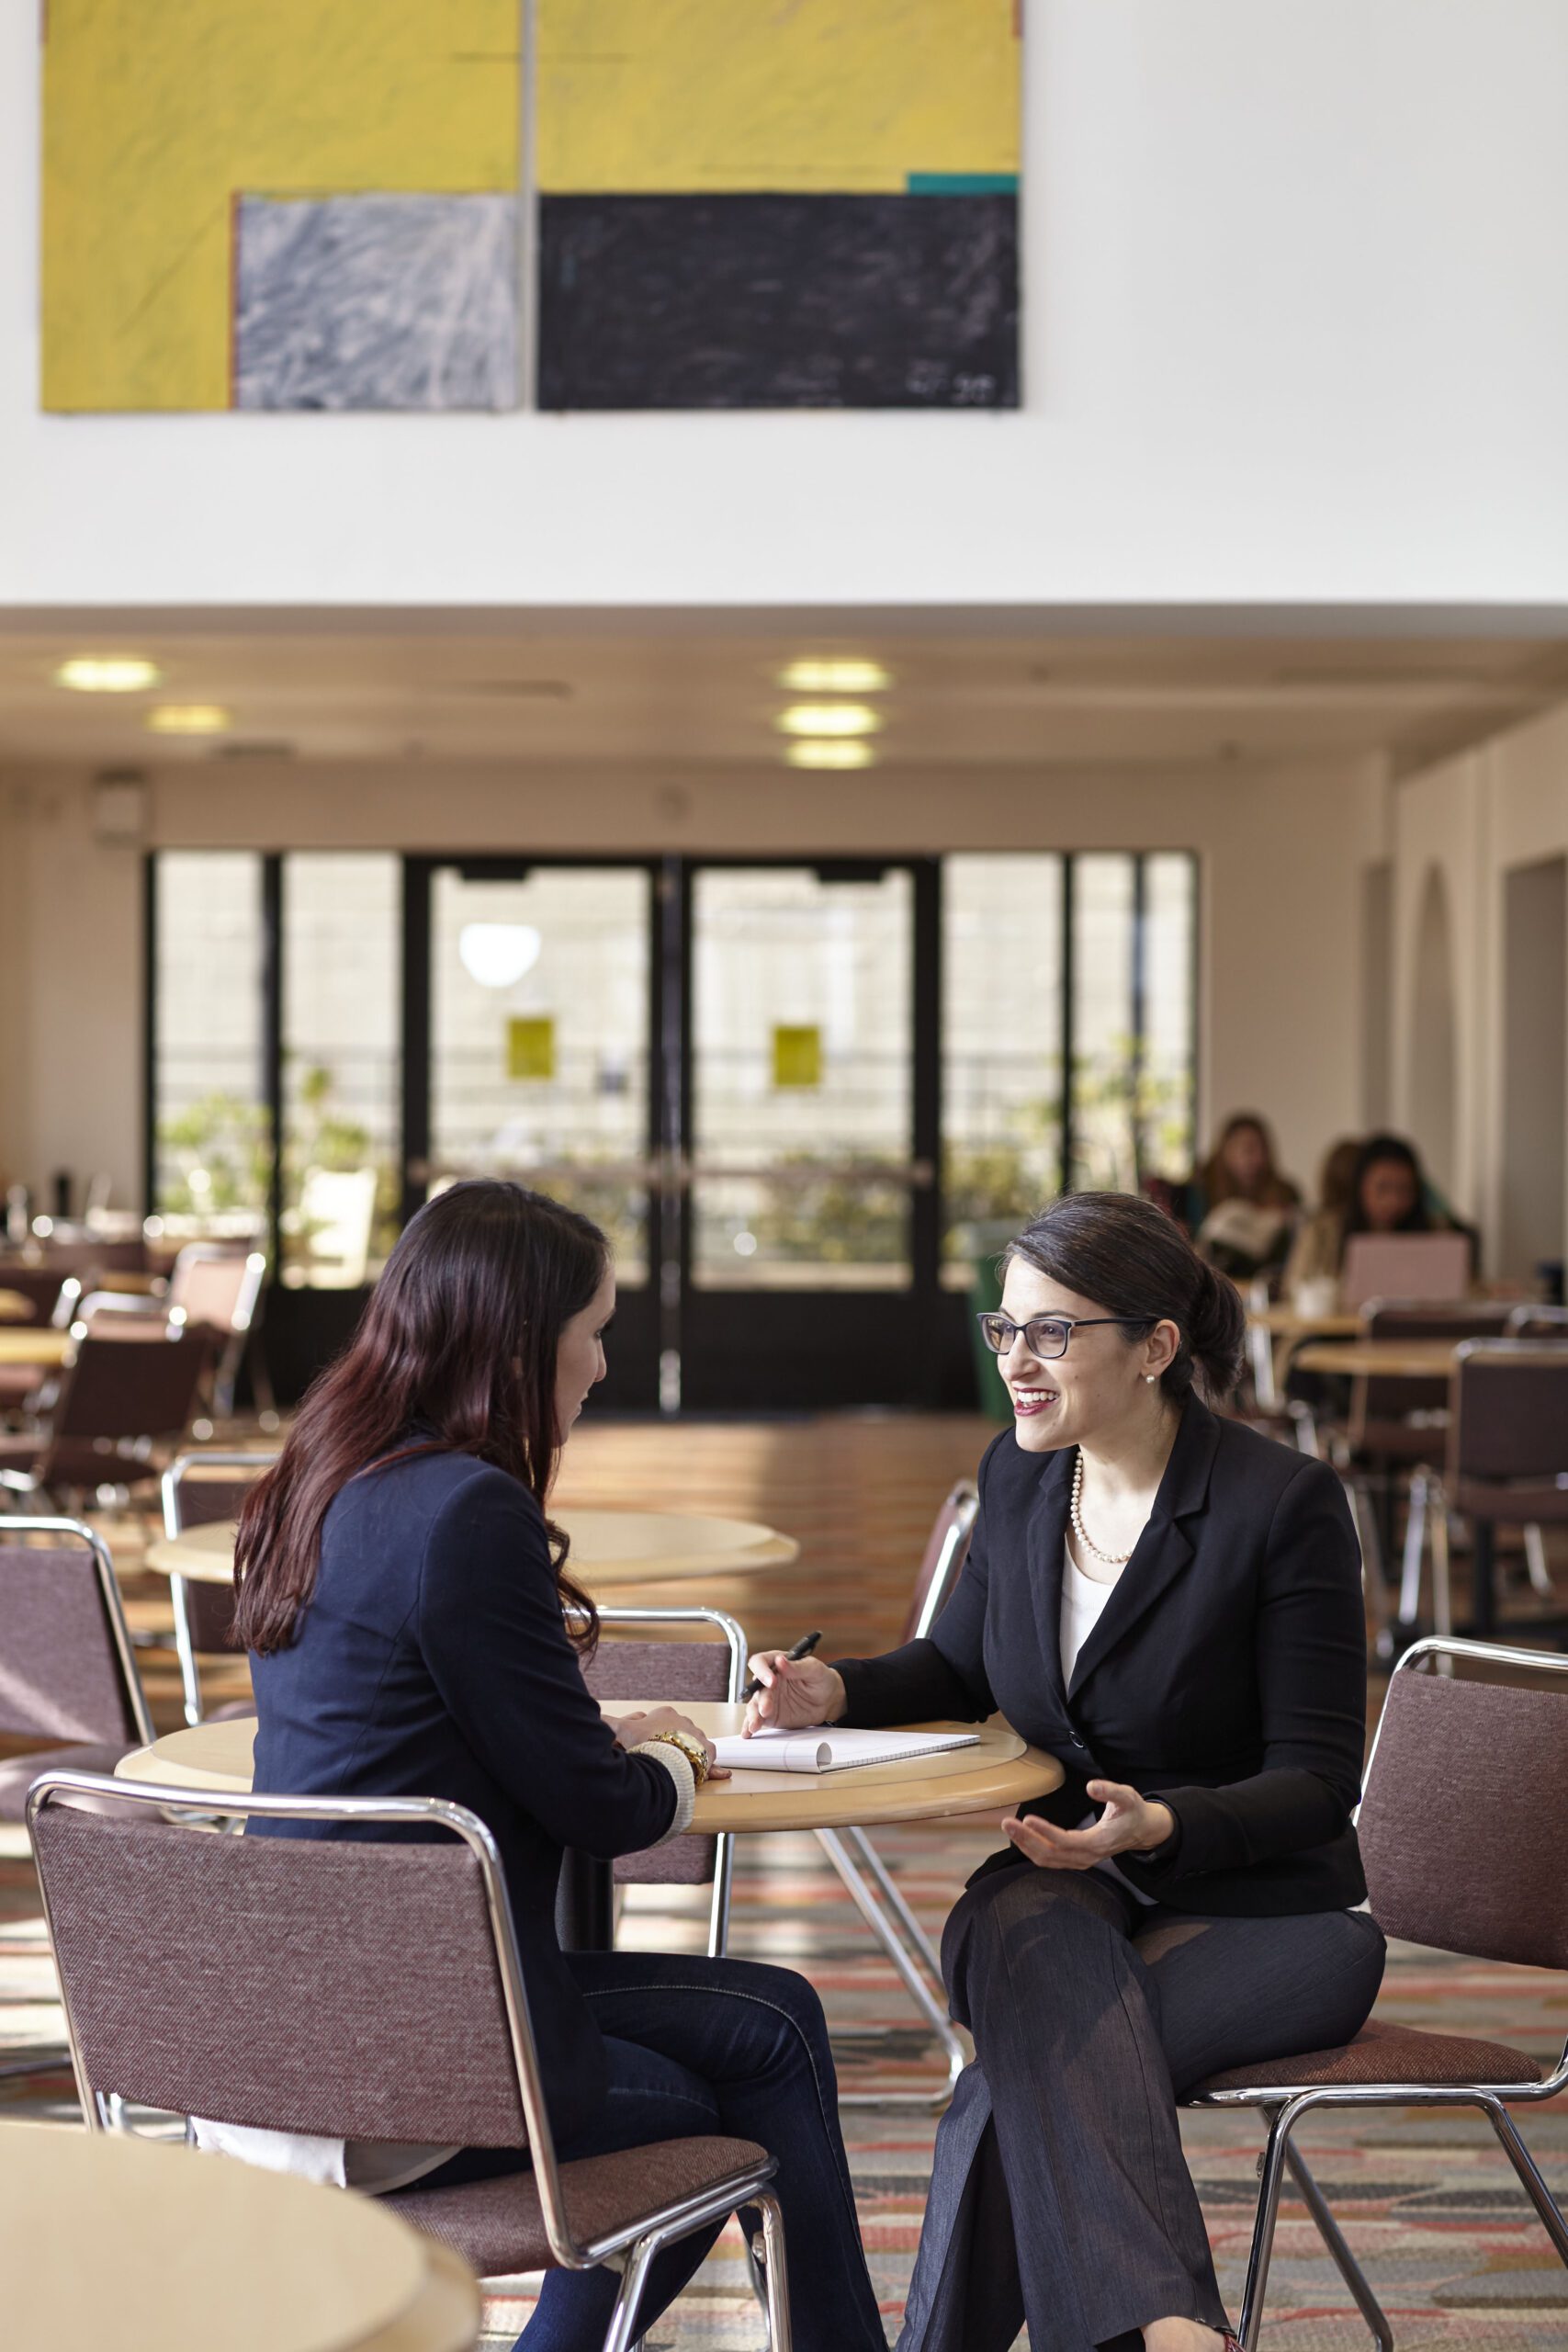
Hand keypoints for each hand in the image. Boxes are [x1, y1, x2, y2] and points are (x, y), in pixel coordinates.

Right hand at [606, 1706, 729, 1779]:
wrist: (667, 1757)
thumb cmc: (646, 1742)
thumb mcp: (623, 1729)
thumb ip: (608, 1722)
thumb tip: (594, 1714)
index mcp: (665, 1713)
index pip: (657, 1722)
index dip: (649, 1735)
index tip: (644, 1746)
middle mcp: (684, 1720)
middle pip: (674, 1733)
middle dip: (668, 1745)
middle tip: (658, 1759)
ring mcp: (698, 1735)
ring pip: (691, 1745)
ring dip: (685, 1754)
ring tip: (675, 1768)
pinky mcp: (709, 1751)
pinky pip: (707, 1759)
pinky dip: (705, 1766)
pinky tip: (699, 1773)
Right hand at [741, 1652, 845, 1736]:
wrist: (828, 1701)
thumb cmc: (821, 1679)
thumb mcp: (814, 1669)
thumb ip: (797, 1667)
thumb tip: (780, 1661)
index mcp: (776, 1665)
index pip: (760, 1662)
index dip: (762, 1671)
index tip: (771, 1681)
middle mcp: (768, 1682)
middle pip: (756, 1688)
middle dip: (761, 1699)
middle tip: (766, 1709)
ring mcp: (768, 1699)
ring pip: (754, 1705)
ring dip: (752, 1715)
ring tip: (755, 1725)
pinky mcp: (770, 1716)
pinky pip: (757, 1720)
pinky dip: (750, 1726)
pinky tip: (748, 1732)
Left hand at [1002, 1781, 1173, 1870]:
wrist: (1142, 1831)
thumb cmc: (1133, 1811)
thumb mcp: (1127, 1796)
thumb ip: (1110, 1790)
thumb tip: (1091, 1786)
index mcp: (1098, 1842)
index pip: (1066, 1841)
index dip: (1046, 1832)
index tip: (1028, 1819)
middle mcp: (1088, 1857)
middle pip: (1051, 1854)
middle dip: (1027, 1839)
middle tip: (1007, 1823)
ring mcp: (1081, 1861)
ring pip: (1048, 1860)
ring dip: (1026, 1845)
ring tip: (1009, 1828)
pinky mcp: (1076, 1859)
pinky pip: (1050, 1860)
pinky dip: (1033, 1850)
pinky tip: (1021, 1838)